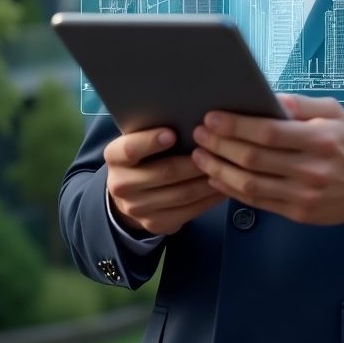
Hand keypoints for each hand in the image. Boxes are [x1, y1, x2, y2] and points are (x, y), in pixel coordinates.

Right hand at [103, 128, 225, 236]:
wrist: (129, 193)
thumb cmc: (144, 154)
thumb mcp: (140, 139)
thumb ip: (156, 129)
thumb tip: (194, 118)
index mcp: (115, 157)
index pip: (130, 149)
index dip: (151, 142)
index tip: (172, 134)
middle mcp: (121, 184)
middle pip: (165, 172)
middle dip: (196, 161)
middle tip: (219, 149)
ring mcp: (137, 208)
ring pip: (181, 194)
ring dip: (208, 180)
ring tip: (228, 166)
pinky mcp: (155, 224)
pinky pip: (188, 212)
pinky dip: (209, 199)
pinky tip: (223, 186)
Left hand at [190, 95, 343, 225]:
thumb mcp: (333, 111)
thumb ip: (300, 104)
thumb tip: (264, 96)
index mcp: (321, 139)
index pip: (268, 132)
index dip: (235, 125)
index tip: (212, 117)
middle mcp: (312, 169)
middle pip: (253, 159)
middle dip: (220, 144)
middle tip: (198, 133)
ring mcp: (305, 195)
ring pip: (250, 185)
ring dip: (219, 169)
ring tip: (200, 155)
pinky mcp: (299, 213)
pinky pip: (257, 202)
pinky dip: (232, 190)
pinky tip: (218, 176)